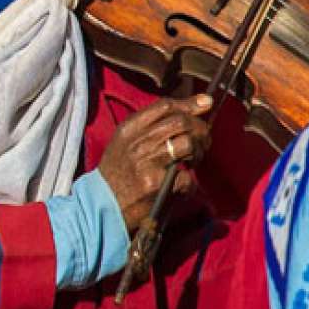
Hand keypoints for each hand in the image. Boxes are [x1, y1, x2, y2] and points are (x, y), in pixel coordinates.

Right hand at [98, 95, 212, 230]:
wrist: (103, 205)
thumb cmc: (117, 172)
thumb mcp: (124, 142)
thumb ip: (150, 127)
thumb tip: (187, 110)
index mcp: (129, 129)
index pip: (164, 106)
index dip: (189, 104)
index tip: (205, 104)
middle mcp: (137, 143)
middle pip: (180, 122)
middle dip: (200, 128)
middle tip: (203, 139)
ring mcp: (147, 163)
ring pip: (188, 143)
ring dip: (199, 151)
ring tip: (194, 159)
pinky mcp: (157, 185)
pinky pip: (187, 177)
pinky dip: (190, 182)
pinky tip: (181, 185)